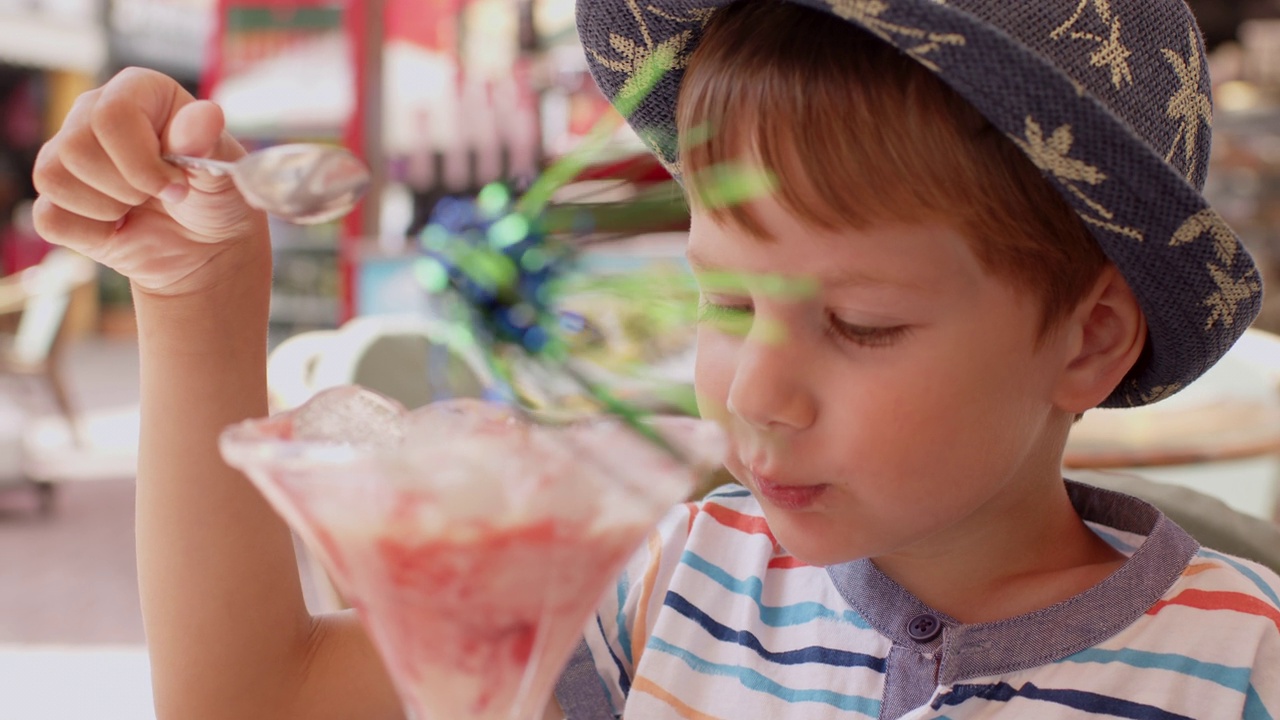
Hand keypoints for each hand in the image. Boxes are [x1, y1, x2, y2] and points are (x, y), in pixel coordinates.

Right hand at [31, 67, 269, 296]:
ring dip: (108, 208)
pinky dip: (89, 232)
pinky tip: (117, 225)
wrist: (208, 246)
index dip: (142, 163)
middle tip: (159, 196)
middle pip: (75, 147)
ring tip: (138, 207)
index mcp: (137, 91)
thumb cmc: (216, 198)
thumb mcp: (223, 171)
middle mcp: (93, 113)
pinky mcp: (55, 199)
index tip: (177, 185)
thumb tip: (205, 116)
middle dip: (127, 187)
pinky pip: (48, 217)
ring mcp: (67, 155)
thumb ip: (208, 143)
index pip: (111, 115)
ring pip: (53, 178)